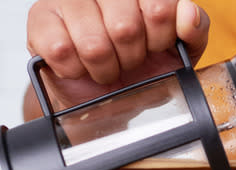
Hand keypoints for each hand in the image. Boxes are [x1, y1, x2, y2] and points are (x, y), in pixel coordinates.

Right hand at [25, 0, 209, 110]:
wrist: (106, 94)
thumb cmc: (145, 66)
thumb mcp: (181, 49)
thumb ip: (195, 28)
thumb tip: (188, 13)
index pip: (159, 7)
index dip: (159, 38)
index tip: (155, 47)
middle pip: (125, 27)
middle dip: (131, 58)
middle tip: (128, 60)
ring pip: (93, 43)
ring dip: (104, 68)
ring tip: (106, 66)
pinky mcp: (40, 19)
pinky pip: (61, 51)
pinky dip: (77, 71)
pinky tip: (81, 66)